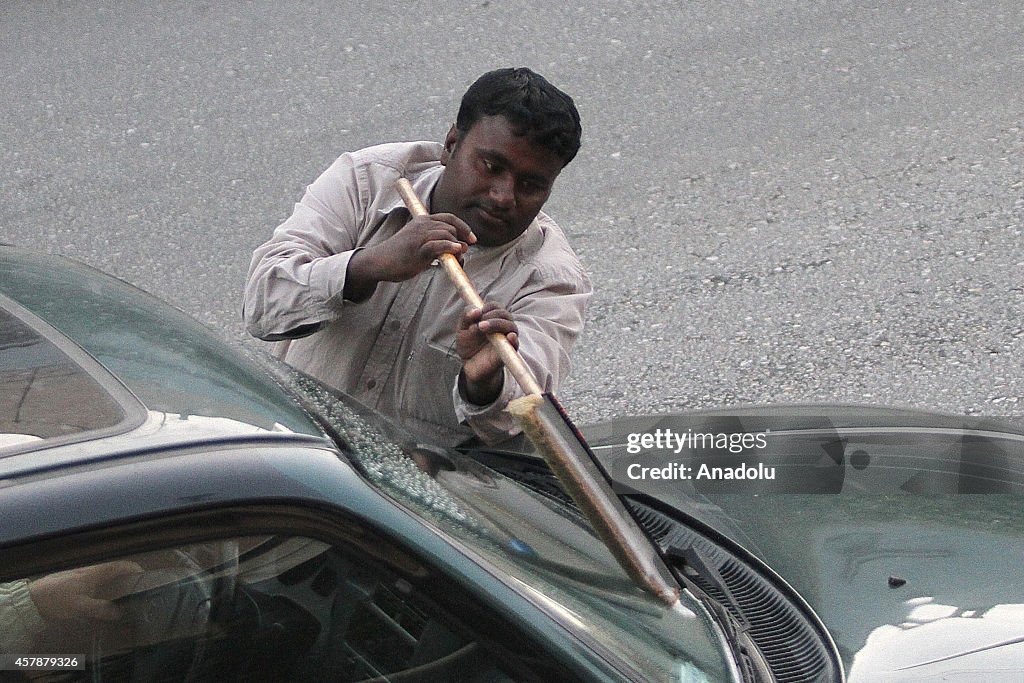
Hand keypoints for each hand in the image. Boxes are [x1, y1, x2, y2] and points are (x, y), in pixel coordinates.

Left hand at [28, 560, 143, 622]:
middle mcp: (91, 571)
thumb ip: (101, 609)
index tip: (145, 576)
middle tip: (137, 589)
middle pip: (113, 570)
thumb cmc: (58, 599)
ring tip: (124, 596)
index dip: (134, 568)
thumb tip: (120, 612)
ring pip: (104, 576)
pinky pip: (96, 582)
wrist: (32, 599)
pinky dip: (105, 587)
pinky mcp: (75, 583)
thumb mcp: (81, 607)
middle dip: (127, 577)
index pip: (119, 565)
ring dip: (116, 582)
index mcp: (95, 573)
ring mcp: (82, 576)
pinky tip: (103, 599)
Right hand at [345, 213, 475, 299]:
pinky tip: (456, 252)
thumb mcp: (420, 246)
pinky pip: (438, 245)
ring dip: (457, 247)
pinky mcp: (417, 249)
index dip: (464, 227)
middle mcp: (421, 226)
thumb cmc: (400, 256)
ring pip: (447, 234)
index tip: (472, 239)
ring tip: (458, 259)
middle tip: (462, 255)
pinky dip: (450, 247)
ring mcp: (419, 236)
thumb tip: (461, 250)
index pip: (449, 218)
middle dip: (461, 239)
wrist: (378, 262)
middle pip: (451, 227)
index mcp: (422, 221)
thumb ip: (438, 246)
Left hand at [457, 303, 517, 404]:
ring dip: (498, 324)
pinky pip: (515, 345)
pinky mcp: (508, 353)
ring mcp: (506, 340)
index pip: (496, 307)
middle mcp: (502, 327)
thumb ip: (466, 316)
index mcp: (493, 319)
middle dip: (492, 316)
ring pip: (511, 327)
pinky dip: (514, 340)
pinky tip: (509, 337)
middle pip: (505, 315)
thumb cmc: (469, 345)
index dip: (488, 307)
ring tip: (482, 328)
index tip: (478, 313)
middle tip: (479, 324)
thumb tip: (476, 310)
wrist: (469, 365)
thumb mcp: (462, 329)